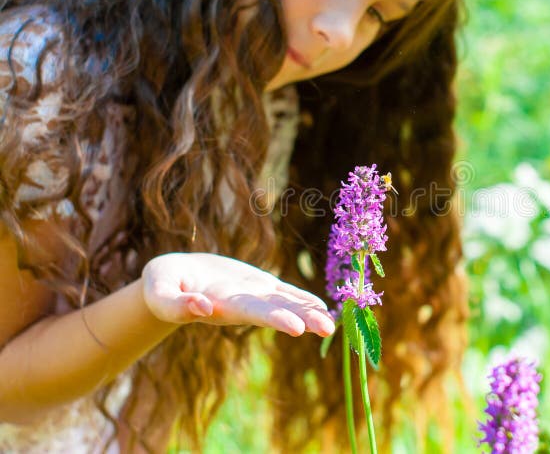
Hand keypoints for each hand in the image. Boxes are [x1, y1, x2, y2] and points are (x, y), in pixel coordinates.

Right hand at [142, 252, 334, 336]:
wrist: (173, 278)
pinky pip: (284, 292)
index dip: (274, 318)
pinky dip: (303, 298)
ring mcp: (252, 296)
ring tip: (333, 324)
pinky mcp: (257, 285)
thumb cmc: (161, 285)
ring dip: (310, 313)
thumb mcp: (159, 291)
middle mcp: (242, 305)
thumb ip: (175, 304)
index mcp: (221, 307)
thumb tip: (200, 306)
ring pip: (286, 304)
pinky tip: (323, 306)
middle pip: (277, 312)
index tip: (297, 328)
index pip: (252, 313)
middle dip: (303, 319)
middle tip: (328, 329)